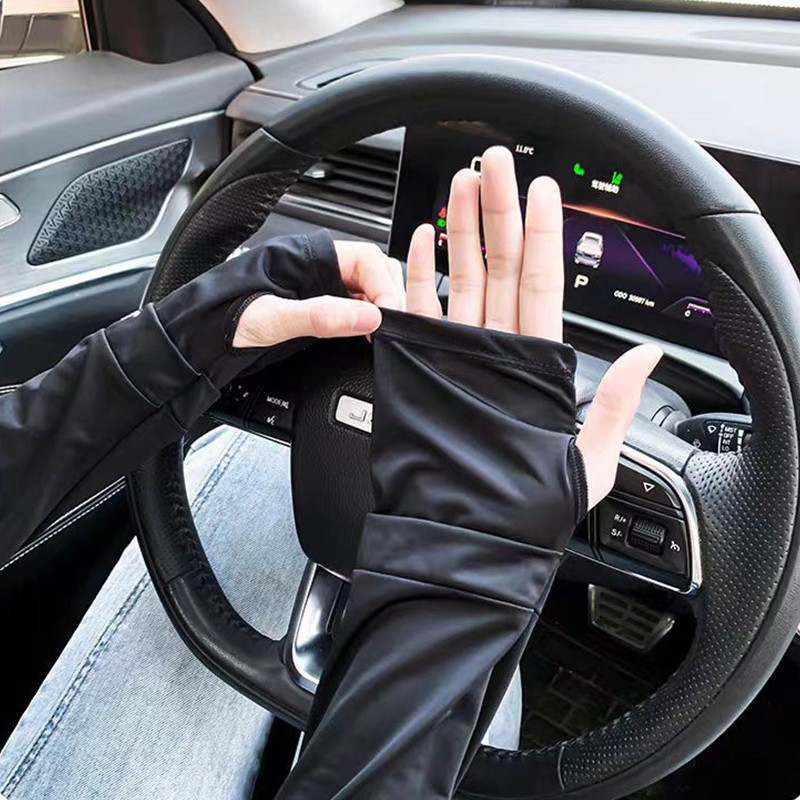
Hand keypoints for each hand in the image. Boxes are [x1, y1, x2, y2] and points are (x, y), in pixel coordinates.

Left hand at [233, 241, 403, 347]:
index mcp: (305, 257)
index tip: (390, 315)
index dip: (385, 286)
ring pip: (364, 293)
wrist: (198, 339)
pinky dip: (365, 324)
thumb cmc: (223, 317)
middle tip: (391, 328)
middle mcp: (314, 271)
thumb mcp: (272, 319)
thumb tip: (368, 317)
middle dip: (386, 297)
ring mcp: (316, 292)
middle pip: (371, 274)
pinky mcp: (314, 314)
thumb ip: (321, 316)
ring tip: (382, 335)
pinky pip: (351, 312)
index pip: (365, 259)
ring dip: (378, 311)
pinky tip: (366, 338)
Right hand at [405, 146, 662, 509]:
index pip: (544, 283)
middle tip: (495, 161)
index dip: (544, 233)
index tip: (542, 188)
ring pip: (461, 277)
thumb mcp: (587, 462)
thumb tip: (646, 357)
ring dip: (460, 229)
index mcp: (538, 363)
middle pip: (501, 265)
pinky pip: (418, 309)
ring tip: (460, 185)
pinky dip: (417, 274)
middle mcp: (496, 349)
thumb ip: (611, 404)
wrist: (462, 532)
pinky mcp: (419, 362)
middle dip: (498, 209)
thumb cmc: (524, 510)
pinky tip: (421, 240)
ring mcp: (456, 352)